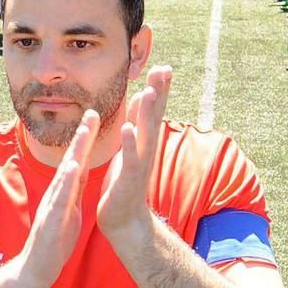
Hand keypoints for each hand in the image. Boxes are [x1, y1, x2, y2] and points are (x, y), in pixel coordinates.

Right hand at [16, 112, 93, 287]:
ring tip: (84, 134)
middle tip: (92, 113)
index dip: (87, 139)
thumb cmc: (54, 241)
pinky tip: (73, 169)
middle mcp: (57, 194)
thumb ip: (74, 190)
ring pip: (65, 176)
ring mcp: (52, 207)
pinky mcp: (51, 222)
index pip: (78, 161)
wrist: (36, 269)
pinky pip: (60, 200)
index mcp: (65, 192)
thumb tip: (81, 169)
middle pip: (71, 161)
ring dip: (74, 154)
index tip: (95, 117)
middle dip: (82, 137)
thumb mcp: (70, 210)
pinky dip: (66, 184)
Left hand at [97, 67, 170, 250]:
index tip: (164, 67)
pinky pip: (130, 159)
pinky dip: (130, 143)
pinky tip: (128, 127)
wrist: (124, 220)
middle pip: (154, 117)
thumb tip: (144, 96)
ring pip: (146, 135)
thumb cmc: (125, 183)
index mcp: (145, 143)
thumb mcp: (131, 148)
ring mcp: (139, 165)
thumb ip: (138, 123)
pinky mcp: (128, 180)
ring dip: (148, 114)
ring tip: (149, 91)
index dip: (160, 90)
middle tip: (163, 69)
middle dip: (159, 93)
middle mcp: (147, 151)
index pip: (155, 112)